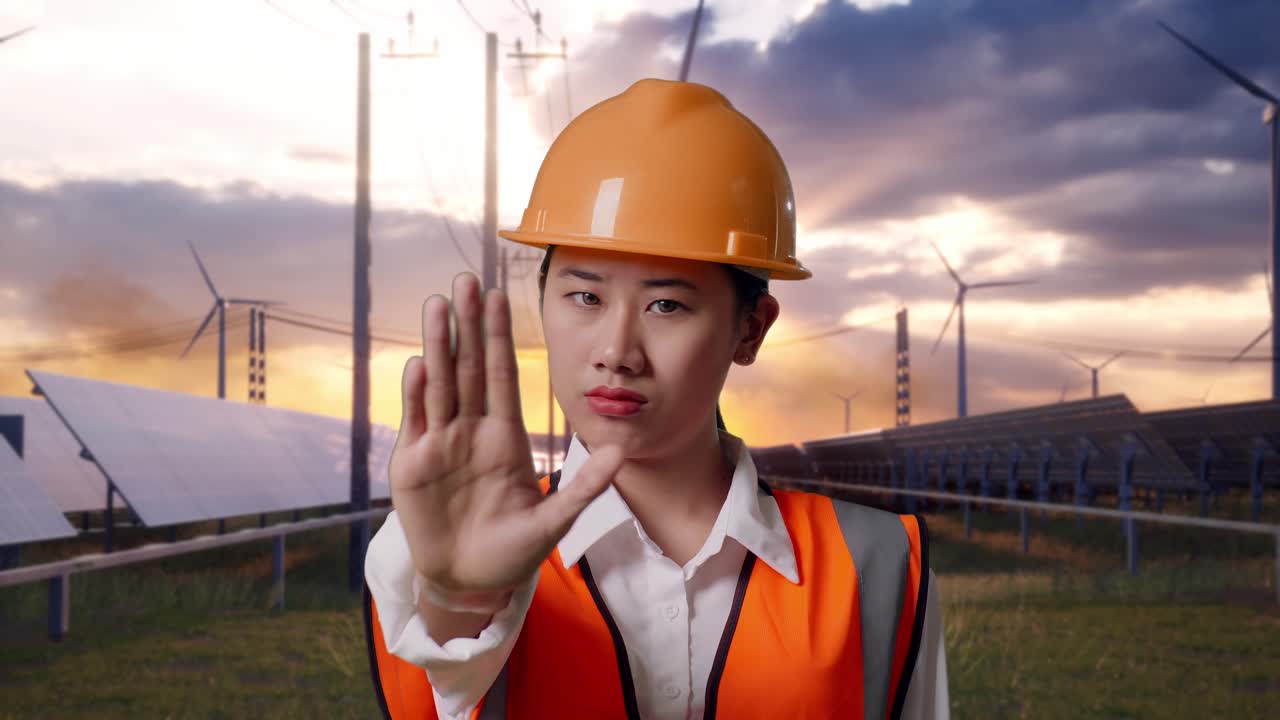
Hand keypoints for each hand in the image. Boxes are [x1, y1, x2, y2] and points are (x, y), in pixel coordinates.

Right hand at [389, 273, 622, 599]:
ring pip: (439, 385)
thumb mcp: (554, 521)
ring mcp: (439, 444)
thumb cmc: (512, 550)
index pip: (501, 375)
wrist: (470, 583)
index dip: (500, 336)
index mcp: (504, 435)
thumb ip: (583, 487)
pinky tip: (421, 363)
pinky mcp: (411, 465)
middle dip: (467, 325)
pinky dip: (417, 394)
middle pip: (468, 368)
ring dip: (439, 346)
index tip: (499, 296)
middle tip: (465, 281)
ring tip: (439, 305)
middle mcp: (470, 430)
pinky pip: (416, 421)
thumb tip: (620, 452)